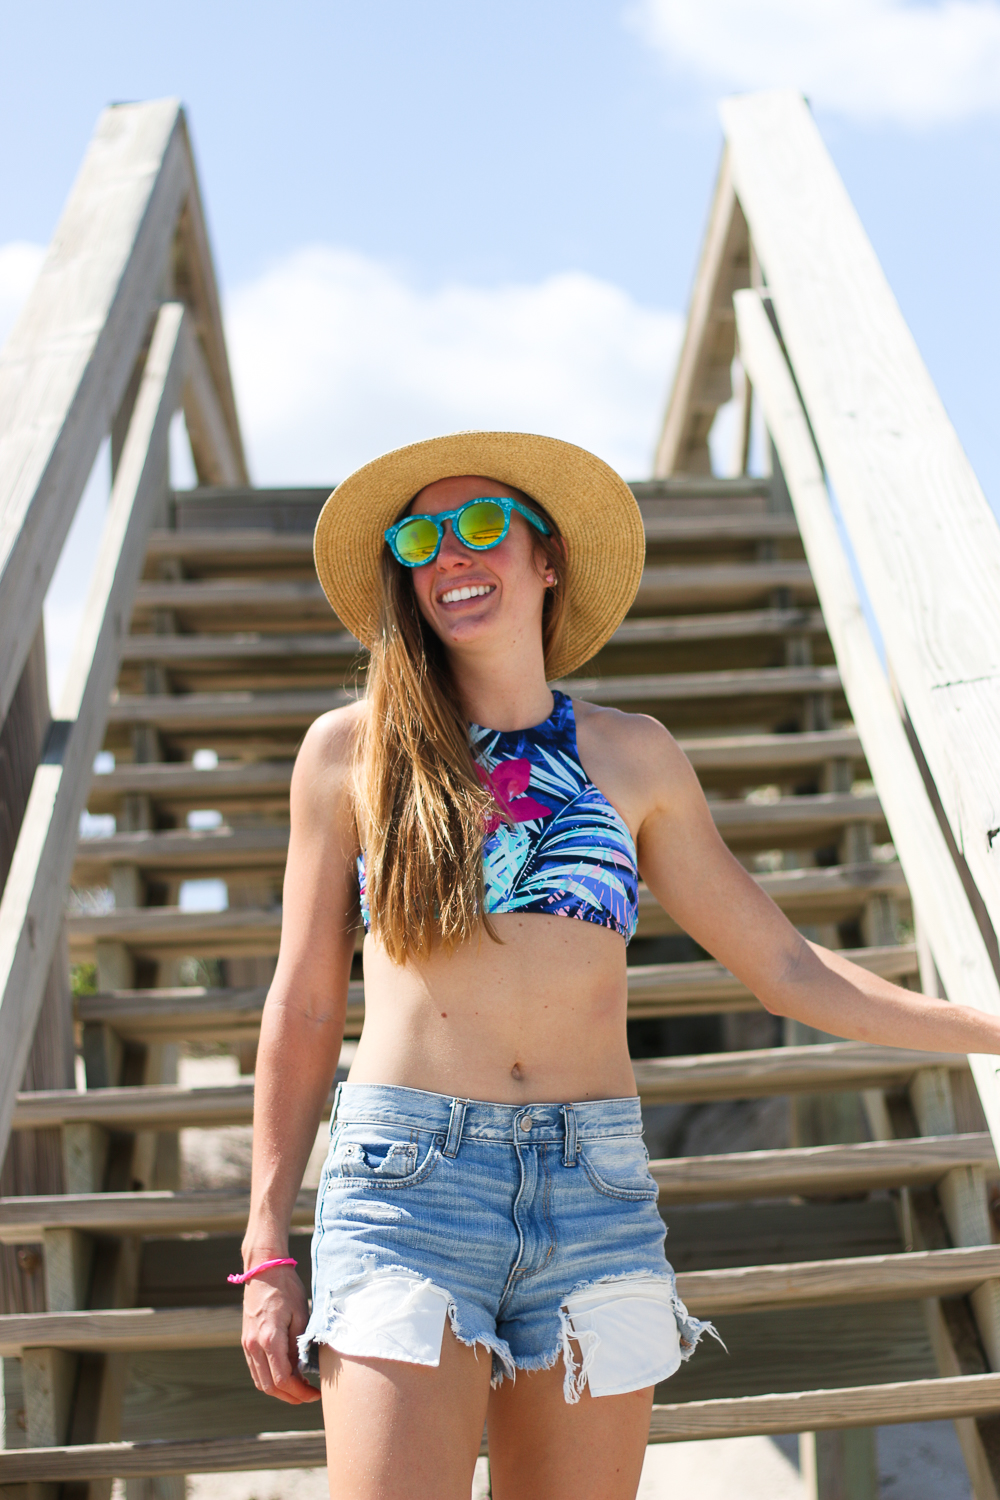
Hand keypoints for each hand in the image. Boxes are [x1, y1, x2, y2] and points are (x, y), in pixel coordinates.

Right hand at [241, 1265, 321, 1403]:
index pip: (283, 1380)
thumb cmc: (287, 1288)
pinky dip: (269, 1379)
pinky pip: (255, 1370)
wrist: (264, 1269)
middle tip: (309, 1396)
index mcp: (269, 1339)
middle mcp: (254, 1346)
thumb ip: (299, 1345)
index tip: (315, 1394)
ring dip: (279, 1391)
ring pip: (260, 1382)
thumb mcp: (300, 1315)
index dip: (300, 1392)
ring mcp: (247, 1344)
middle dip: (291, 1397)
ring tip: (299, 1389)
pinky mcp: (245, 1341)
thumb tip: (303, 1371)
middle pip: (270, 1387)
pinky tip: (285, 1376)